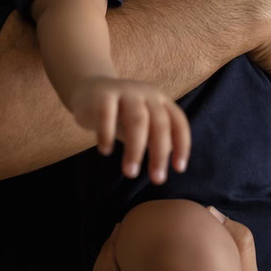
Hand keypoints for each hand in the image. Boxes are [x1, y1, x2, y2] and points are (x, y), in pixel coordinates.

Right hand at [70, 78, 190, 182]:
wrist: (88, 90)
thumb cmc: (120, 114)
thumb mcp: (142, 126)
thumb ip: (155, 140)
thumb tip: (164, 166)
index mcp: (161, 101)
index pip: (178, 122)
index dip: (182, 145)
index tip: (179, 169)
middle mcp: (146, 94)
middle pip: (160, 124)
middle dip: (160, 153)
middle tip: (157, 179)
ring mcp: (125, 91)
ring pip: (137, 120)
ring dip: (135, 149)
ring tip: (130, 173)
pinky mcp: (103, 94)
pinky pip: (107, 115)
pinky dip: (107, 134)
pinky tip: (105, 151)